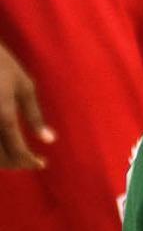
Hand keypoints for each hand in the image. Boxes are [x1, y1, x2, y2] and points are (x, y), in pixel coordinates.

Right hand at [0, 43, 53, 168]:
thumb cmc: (2, 66)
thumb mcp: (24, 87)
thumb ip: (35, 116)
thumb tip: (49, 140)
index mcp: (3, 114)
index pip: (17, 150)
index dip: (30, 161)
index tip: (41, 163)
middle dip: (16, 164)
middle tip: (30, 161)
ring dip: (3, 161)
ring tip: (17, 156)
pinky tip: (3, 147)